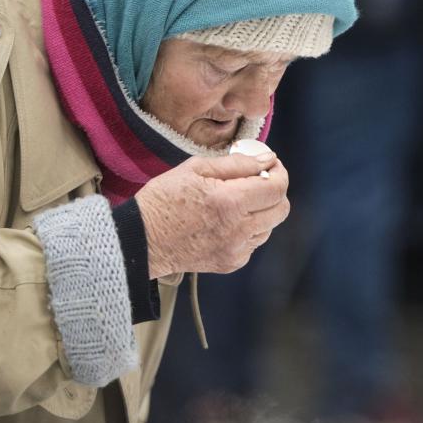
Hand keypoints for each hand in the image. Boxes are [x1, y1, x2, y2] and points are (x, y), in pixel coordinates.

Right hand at [135, 153, 289, 277]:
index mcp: (230, 202)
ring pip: (269, 227)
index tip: (270, 164)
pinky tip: (226, 220)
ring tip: (237, 201)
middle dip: (274, 190)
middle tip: (257, 180)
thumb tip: (266, 160)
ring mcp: (236, 250)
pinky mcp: (231, 263)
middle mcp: (238, 229)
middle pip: (281, 209)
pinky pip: (253, 242)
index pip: (277, 187)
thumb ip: (236, 163)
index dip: (279, 172)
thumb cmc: (163, 200)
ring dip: (261, 211)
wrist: (142, 240)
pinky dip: (248, 229)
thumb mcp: (195, 169)